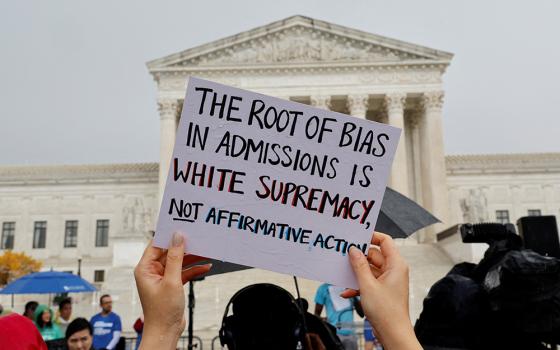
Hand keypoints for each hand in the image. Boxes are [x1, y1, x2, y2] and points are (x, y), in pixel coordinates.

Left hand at [134, 232, 211, 348]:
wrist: (166, 331)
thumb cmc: (162, 311)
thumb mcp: (172, 281)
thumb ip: (175, 258)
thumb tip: (177, 238)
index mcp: (145, 268)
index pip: (156, 245)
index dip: (168, 236)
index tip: (181, 228)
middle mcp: (152, 271)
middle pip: (169, 252)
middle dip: (184, 246)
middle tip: (197, 237)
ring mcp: (163, 277)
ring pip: (179, 261)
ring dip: (192, 258)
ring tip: (206, 251)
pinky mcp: (172, 284)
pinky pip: (184, 271)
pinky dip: (194, 269)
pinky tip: (206, 266)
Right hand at [342, 232, 421, 349]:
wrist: (392, 333)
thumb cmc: (387, 311)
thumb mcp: (367, 285)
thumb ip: (359, 265)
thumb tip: (354, 250)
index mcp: (396, 264)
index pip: (385, 241)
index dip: (371, 236)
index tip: (356, 237)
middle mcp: (393, 270)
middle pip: (374, 254)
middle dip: (358, 257)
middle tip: (343, 256)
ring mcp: (388, 280)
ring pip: (369, 268)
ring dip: (356, 273)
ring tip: (343, 275)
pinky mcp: (382, 290)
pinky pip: (369, 280)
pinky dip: (358, 284)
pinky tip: (347, 292)